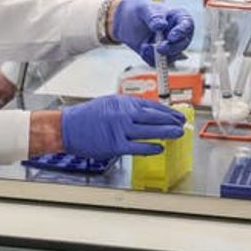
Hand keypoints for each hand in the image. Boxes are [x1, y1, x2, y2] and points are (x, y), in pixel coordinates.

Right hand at [60, 94, 184, 159]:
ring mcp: (120, 130)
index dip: (168, 111)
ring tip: (177, 134)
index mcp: (123, 102)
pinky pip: (138, 147)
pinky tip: (159, 148)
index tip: (178, 115)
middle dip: (171, 121)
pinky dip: (151, 148)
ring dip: (166, 133)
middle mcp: (123, 114)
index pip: (152, 106)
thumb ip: (128, 108)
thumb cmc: (87, 116)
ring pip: (150, 132)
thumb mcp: (109, 103)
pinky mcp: (115, 145)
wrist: (68, 127)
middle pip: (154, 117)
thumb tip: (147, 114)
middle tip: (182, 125)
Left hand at [111, 0, 193, 65]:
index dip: (181, 33)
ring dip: (159, 55)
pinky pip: (159, 62)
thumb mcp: (144, 9)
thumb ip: (153, 16)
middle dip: (171, 48)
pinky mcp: (161, 55)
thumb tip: (161, 25)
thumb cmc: (139, 11)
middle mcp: (179, 33)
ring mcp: (170, 45)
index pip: (187, 26)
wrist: (126, 21)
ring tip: (144, 47)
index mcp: (179, 18)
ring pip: (172, 56)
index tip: (171, 37)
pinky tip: (143, 49)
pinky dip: (150, 58)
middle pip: (182, 44)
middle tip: (159, 48)